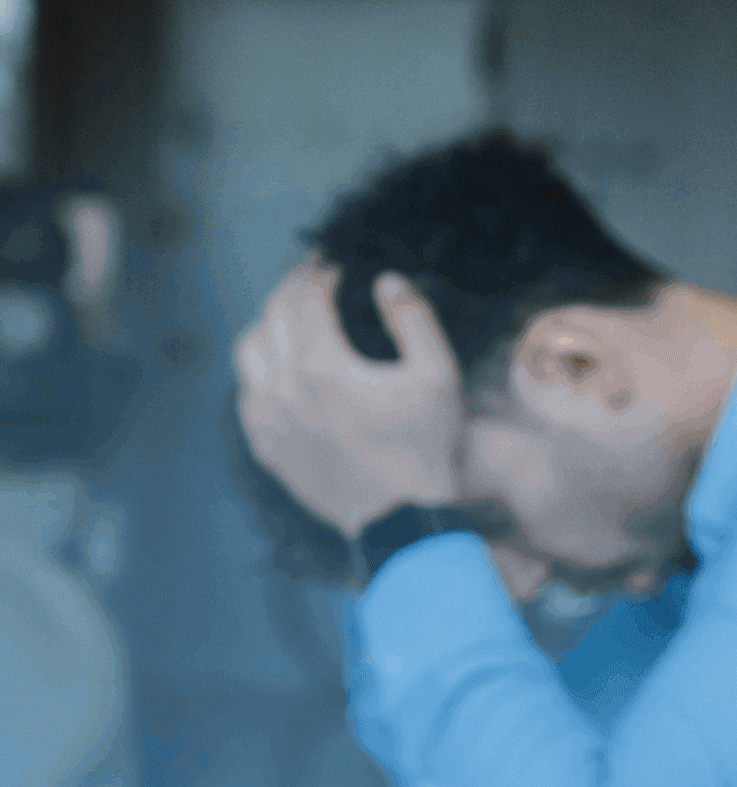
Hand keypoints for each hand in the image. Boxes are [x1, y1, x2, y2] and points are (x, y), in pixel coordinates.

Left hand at [234, 259, 464, 537]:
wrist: (402, 520)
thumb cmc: (426, 447)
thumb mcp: (438, 376)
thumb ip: (413, 319)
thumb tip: (386, 281)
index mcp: (322, 366)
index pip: (306, 299)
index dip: (319, 275)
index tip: (334, 266)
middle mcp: (284, 388)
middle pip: (271, 317)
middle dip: (291, 289)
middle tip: (312, 279)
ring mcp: (269, 421)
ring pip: (248, 354)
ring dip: (268, 326)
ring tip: (291, 320)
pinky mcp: (267, 447)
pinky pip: (247, 396)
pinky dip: (261, 372)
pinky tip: (283, 372)